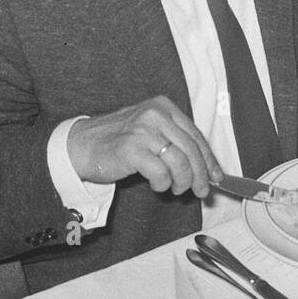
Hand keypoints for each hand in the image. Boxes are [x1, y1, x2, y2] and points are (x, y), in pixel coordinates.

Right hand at [66, 96, 222, 196]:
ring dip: (183, 182)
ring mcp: (142, 130)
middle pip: (191, 149)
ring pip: (180, 162)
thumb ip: (174, 142)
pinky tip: (158, 185)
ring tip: (177, 189)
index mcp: (163, 107)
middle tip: (202, 191)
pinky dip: (163, 183)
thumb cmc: (117, 142)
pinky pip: (160, 172)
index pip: (196, 135)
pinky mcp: (131, 149)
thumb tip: (206, 166)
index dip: (209, 159)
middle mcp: (155, 115)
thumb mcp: (149, 131)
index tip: (217, 176)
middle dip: (201, 175)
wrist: (80, 146)